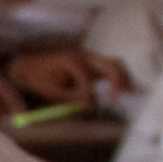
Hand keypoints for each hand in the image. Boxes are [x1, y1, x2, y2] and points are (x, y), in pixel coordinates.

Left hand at [0, 44, 120, 107]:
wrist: (30, 64)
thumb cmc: (38, 77)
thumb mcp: (51, 90)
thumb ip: (71, 97)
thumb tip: (91, 104)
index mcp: (72, 60)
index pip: (86, 76)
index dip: (87, 92)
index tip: (86, 105)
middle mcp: (85, 56)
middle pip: (110, 65)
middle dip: (117, 82)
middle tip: (116, 100)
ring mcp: (91, 58)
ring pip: (114, 65)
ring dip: (124, 79)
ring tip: (132, 94)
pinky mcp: (93, 64)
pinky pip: (111, 68)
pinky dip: (120, 78)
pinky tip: (130, 90)